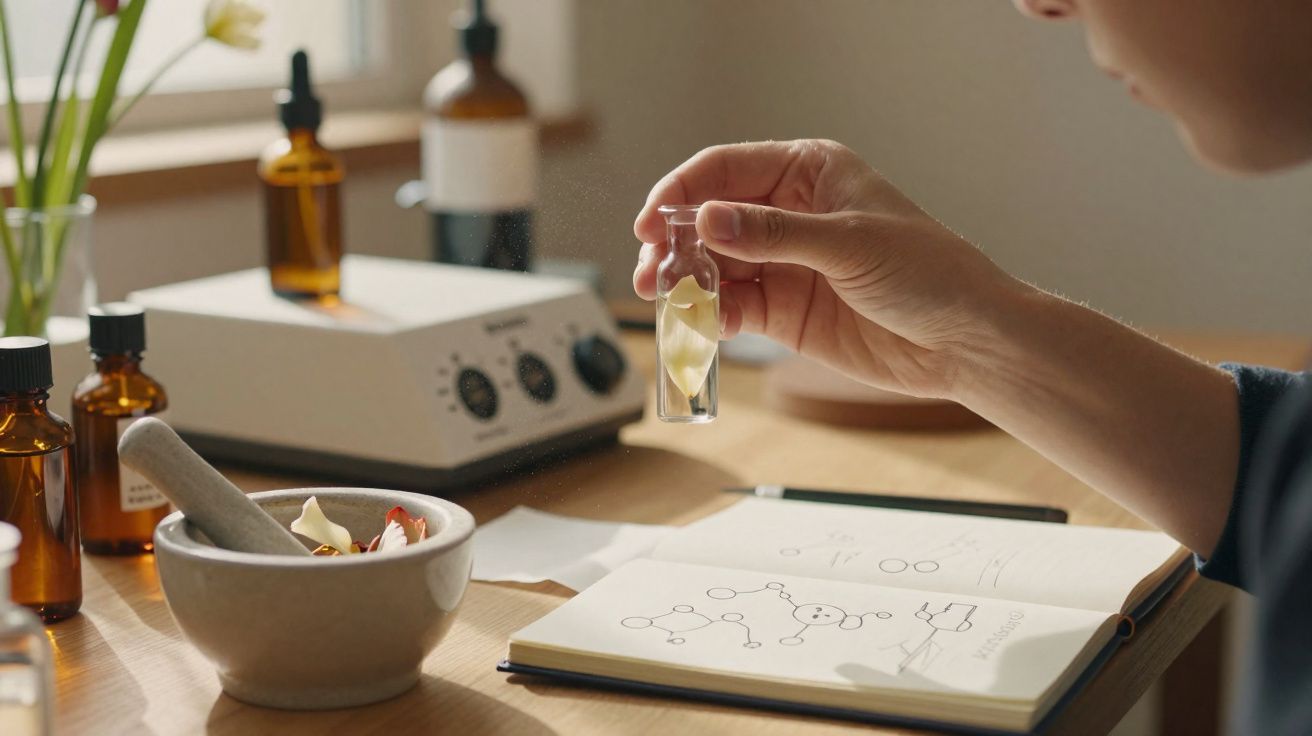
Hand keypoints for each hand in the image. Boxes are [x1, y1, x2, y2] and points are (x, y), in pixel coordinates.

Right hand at [633, 139, 1026, 398]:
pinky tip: (703, 324)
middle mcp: (789, 214)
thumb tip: (708, 221)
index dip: (682, 193)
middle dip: (675, 245)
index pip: (726, 170)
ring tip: (667, 301)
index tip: (652, 223)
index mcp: (808, 172)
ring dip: (685, 283)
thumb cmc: (928, 273)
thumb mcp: (849, 244)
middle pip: (709, 220)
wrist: (964, 342)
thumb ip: (774, 235)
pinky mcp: (783, 312)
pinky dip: (711, 316)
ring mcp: (784, 264)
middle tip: (651, 273)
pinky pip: (732, 308)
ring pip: (713, 266)